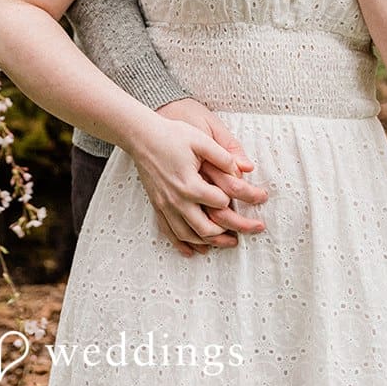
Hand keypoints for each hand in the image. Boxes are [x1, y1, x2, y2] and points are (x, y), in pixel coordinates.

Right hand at [156, 99, 267, 254]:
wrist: (141, 137)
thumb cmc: (172, 135)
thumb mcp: (200, 139)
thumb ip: (222, 155)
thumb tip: (245, 168)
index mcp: (190, 184)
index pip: (219, 202)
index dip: (233, 200)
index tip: (244, 196)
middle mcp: (177, 200)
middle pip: (205, 228)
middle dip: (228, 234)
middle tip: (245, 233)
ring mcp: (165, 205)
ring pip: (188, 235)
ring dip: (208, 243)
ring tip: (225, 243)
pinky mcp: (157, 206)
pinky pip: (169, 232)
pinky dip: (182, 244)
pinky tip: (192, 250)